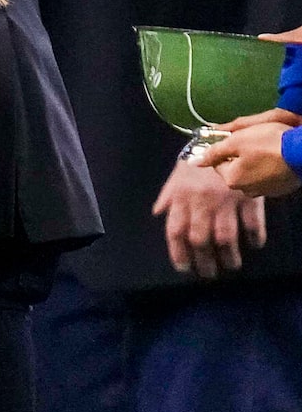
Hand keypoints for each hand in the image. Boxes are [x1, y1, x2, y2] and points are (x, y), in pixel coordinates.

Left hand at [154, 154, 269, 276]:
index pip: (175, 231)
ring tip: (232, 266)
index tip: (184, 267)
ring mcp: (226, 201)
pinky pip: (252, 223)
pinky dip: (255, 237)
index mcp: (181, 198)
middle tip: (209, 273)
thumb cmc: (198, 157)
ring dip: (229, 256)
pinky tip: (255, 245)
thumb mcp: (177, 174)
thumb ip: (167, 195)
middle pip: (200, 240)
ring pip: (225, 237)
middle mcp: (201, 203)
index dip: (178, 252)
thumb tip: (157, 213)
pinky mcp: (248, 196)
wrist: (224, 138)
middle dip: (205, 261)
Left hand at [197, 119, 301, 198]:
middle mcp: (247, 190)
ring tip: (268, 148)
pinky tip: (278, 158)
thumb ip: (214, 151)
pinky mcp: (281, 188)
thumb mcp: (237, 141)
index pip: (218, 163)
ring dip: (255, 162)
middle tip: (254, 142)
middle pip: (235, 169)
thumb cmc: (270, 143)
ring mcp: (266, 191)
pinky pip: (269, 176)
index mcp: (232, 179)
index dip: (225, 148)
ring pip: (252, 173)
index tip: (235, 139)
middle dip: (240, 156)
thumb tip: (194, 161)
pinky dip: (270, 168)